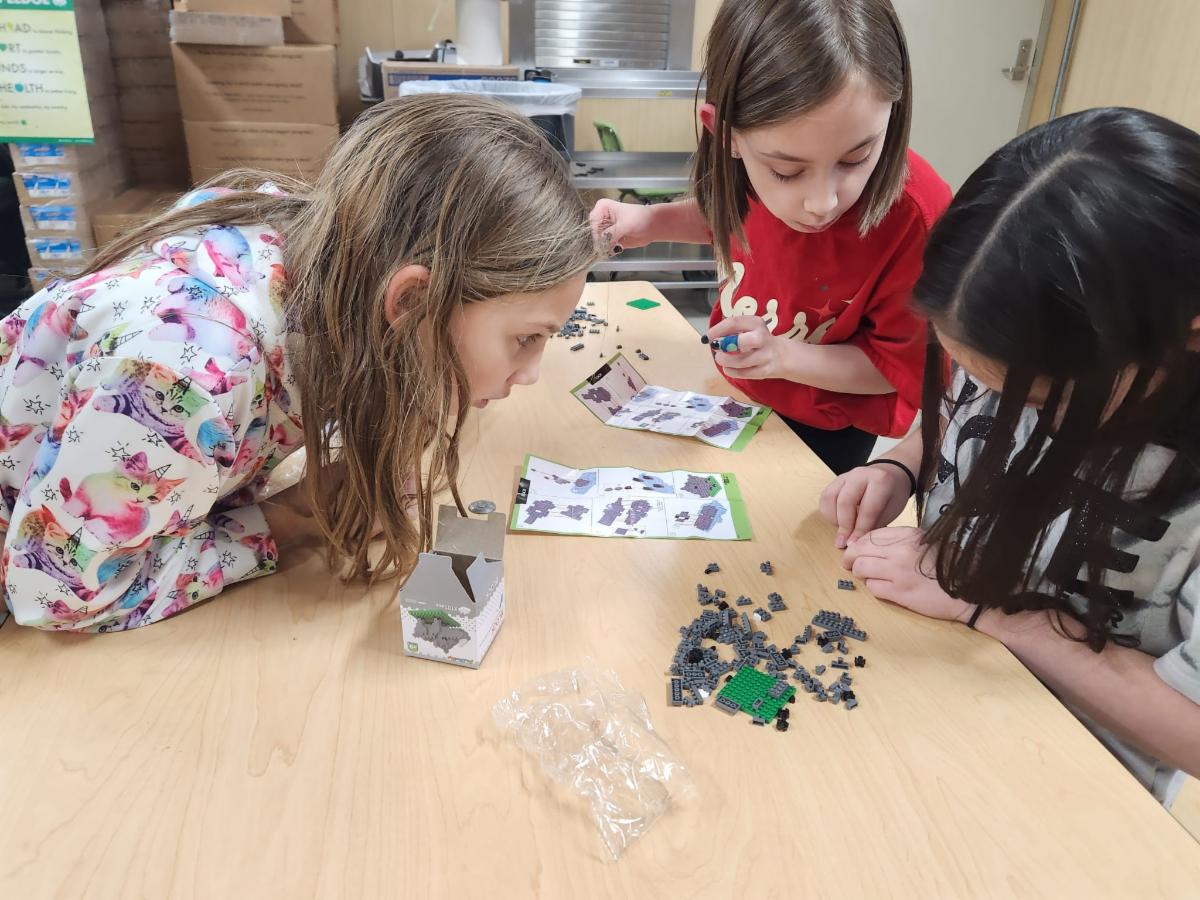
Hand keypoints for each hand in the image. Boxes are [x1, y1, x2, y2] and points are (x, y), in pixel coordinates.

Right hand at [588, 199, 656, 251]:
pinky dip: (610, 249)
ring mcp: (605, 229)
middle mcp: (601, 218)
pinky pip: (604, 247)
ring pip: (598, 241)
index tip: (603, 239)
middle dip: (601, 240)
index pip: (593, 221)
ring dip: (606, 246)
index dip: (596, 231)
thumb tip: (602, 242)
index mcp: (602, 207)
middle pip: (593, 232)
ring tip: (618, 244)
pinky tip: (619, 247)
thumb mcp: (625, 224)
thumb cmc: (641, 218)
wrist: (653, 226)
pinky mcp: (610, 239)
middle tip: (611, 243)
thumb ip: (611, 233)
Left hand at [707, 315, 789, 379]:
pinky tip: (728, 368)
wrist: (785, 355)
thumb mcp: (751, 329)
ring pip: (741, 361)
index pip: (734, 323)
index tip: (707, 337)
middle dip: (725, 345)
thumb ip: (734, 331)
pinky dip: (732, 372)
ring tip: (721, 359)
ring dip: (726, 361)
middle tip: (716, 348)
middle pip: (741, 342)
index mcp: (756, 323)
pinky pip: (744, 374)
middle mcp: (762, 338)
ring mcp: (765, 356)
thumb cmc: (760, 341)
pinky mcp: (765, 371)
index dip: (717, 330)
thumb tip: (711, 338)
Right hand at [820, 463, 911, 547]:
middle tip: (843, 543)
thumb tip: (855, 543)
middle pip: (845, 502)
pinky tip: (837, 520)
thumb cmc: (891, 496)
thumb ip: (872, 525)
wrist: (890, 474)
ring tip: (842, 529)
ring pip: (830, 498)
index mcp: (880, 481)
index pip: (867, 509)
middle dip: (844, 526)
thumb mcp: (890, 511)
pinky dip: (828, 513)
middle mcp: (860, 475)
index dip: (860, 530)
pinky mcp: (835, 480)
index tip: (853, 545)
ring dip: (833, 518)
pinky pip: (825, 497)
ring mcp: (845, 476)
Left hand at [842, 526, 973, 622]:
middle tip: (849, 563)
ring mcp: (898, 572)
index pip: (870, 535)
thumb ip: (899, 541)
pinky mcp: (899, 593)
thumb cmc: (946, 566)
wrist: (967, 591)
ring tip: (867, 576)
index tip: (855, 549)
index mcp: (908, 535)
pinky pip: (872, 587)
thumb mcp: (925, 543)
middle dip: (850, 557)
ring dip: (860, 573)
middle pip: (859, 550)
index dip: (858, 543)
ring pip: (860, 569)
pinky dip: (873, 587)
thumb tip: (870, 545)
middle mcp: (900, 551)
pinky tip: (882, 587)